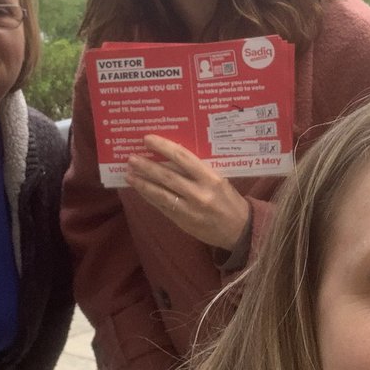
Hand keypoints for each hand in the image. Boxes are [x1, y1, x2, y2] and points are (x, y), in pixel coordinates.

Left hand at [125, 134, 249, 251]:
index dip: (163, 147)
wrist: (240, 229)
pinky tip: (140, 189)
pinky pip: (162, 206)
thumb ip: (198, 171)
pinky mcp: (183, 221)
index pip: (183, 157)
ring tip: (129, 174)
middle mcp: (200, 192)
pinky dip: (150, 197)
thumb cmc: (229, 200)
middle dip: (147, 166)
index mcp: (211, 178)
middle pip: (168, 176)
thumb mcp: (218, 180)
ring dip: (143, 183)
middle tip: (132, 158)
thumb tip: (171, 158)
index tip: (148, 139)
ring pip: (161, 193)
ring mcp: (190, 208)